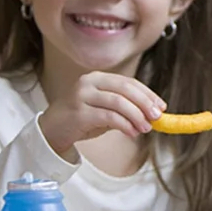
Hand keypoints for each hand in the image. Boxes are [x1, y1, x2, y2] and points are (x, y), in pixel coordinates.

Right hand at [38, 72, 166, 157]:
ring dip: (136, 116)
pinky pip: (108, 116)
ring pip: (118, 102)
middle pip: (125, 89)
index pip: (129, 82)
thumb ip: (125, 108)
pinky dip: (124, 124)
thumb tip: (153, 114)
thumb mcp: (105, 110)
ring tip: (146, 128)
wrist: (50, 132)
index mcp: (97, 78)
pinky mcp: (78, 112)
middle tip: (157, 117)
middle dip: (145, 103)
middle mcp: (88, 82)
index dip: (147, 94)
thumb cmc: (81, 120)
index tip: (161, 106)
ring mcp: (81, 96)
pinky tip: (132, 132)